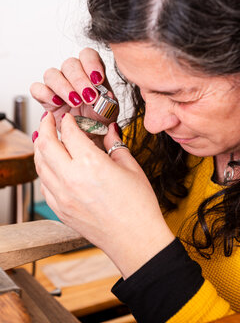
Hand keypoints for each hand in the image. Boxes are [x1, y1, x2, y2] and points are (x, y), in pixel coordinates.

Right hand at [30, 48, 118, 147]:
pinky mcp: (44, 97)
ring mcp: (57, 85)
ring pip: (52, 74)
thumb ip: (109, 101)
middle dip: (79, 80)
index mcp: (90, 72)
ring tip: (75, 102)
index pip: (88, 55)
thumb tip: (107, 94)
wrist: (88, 136)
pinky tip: (58, 103)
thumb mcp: (109, 111)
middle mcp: (73, 75)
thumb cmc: (99, 120)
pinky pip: (37, 88)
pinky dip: (46, 94)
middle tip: (88, 96)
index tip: (97, 80)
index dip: (91, 64)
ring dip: (63, 87)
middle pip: (70, 64)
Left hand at [33, 112, 173, 277]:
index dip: (67, 121)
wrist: (135, 239)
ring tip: (46, 139)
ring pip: (40, 165)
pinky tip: (52, 166)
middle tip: (49, 119)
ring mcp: (62, 197)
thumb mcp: (131, 168)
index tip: (68, 117)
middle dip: (45, 127)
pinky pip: (44, 184)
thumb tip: (109, 131)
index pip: (70, 133)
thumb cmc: (138, 208)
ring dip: (41, 148)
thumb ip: (115, 145)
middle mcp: (71, 179)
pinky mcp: (60, 210)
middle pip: (45, 145)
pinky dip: (44, 170)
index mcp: (91, 164)